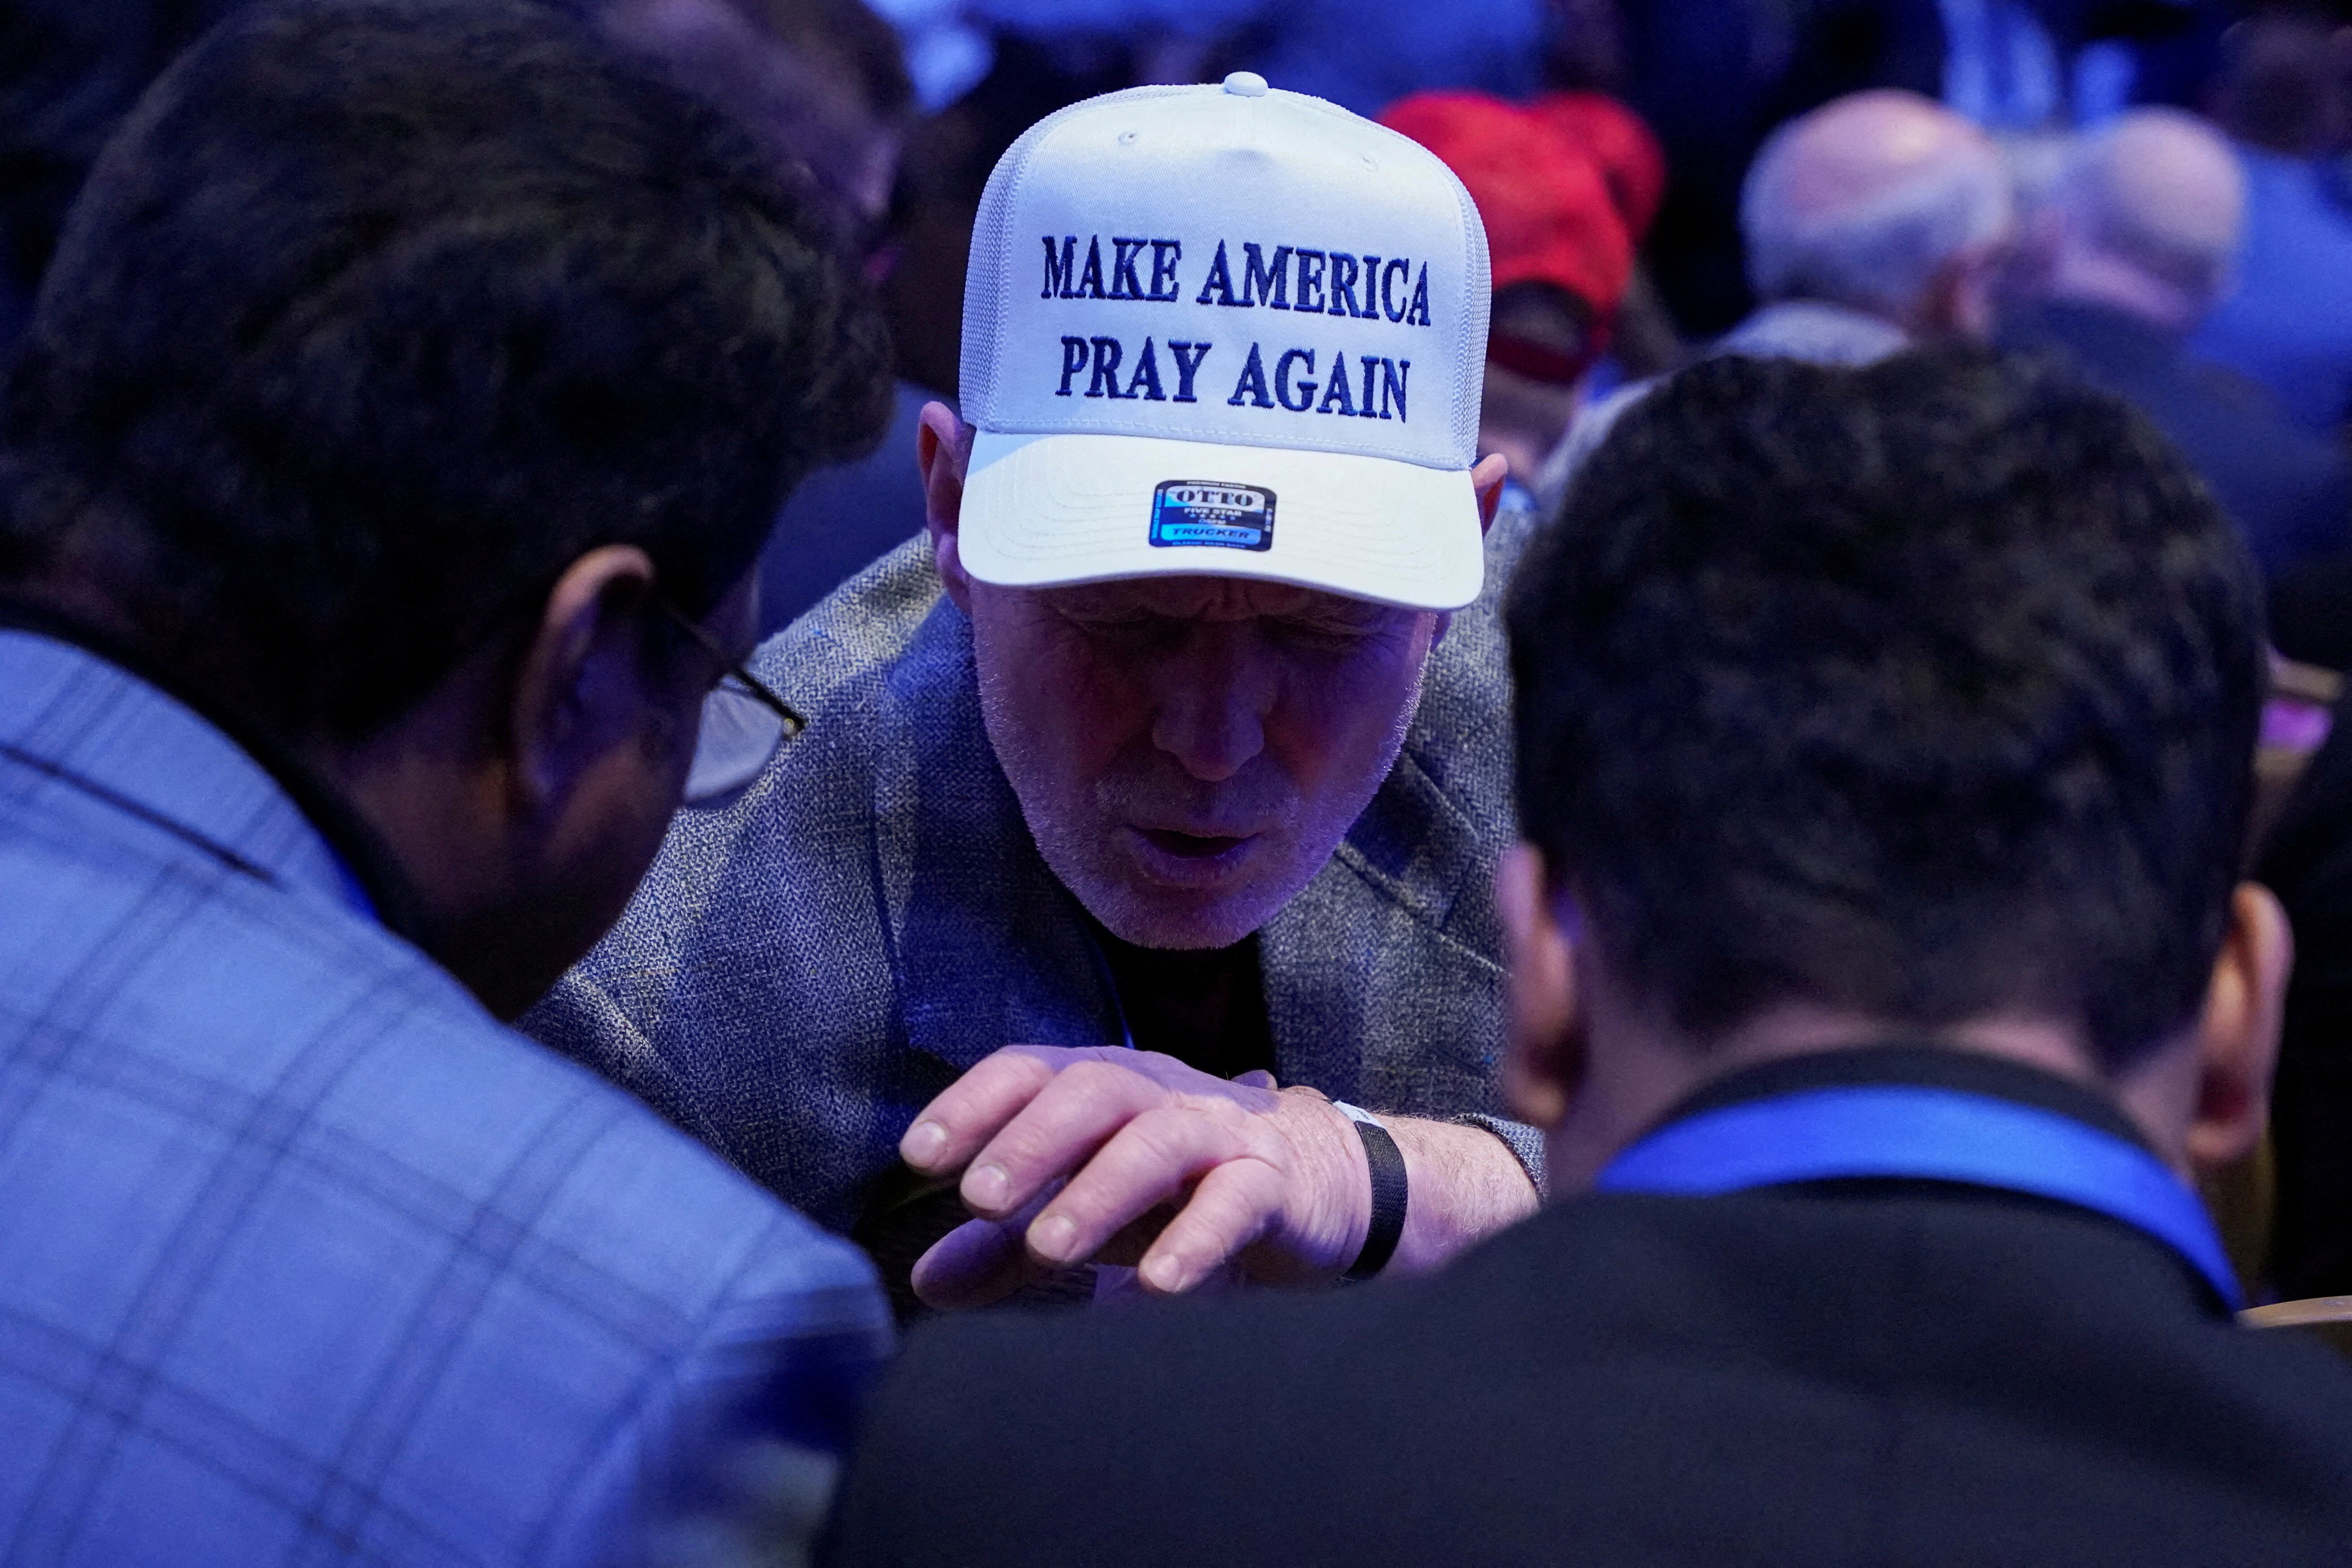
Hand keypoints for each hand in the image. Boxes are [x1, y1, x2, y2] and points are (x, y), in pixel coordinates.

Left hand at [897, 1046, 1369, 1308]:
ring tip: (1047, 1247)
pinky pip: (1236, 1200)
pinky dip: (1195, 1239)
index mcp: (1102, 1085)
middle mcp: (1157, 1093)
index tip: (920, 1156)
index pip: (1030, 1070)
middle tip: (978, 1198)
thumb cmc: (1177, 1190)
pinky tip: (1156, 1285)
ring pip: (1157, 1140)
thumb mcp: (1085, 1211)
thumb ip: (1003, 1247)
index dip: (973, 1103)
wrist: (1315, 1185)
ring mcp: (1219, 1131)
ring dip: (1099, 1190)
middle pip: (1092, 1091)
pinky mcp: (1273, 1182)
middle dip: (1030, 1141)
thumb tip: (923, 1282)